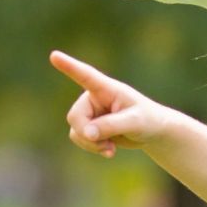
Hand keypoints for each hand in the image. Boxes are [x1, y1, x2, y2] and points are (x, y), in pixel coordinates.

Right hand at [49, 50, 178, 156]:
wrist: (152, 132)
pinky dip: (92, 147)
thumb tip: (87, 133)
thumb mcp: (134, 122)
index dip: (69, 66)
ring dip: (91, 143)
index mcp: (107, 88)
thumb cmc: (148, 120)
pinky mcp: (89, 125)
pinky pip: (79, 138)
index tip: (54, 55)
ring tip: (110, 148)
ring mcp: (90, 112)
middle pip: (75, 116)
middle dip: (87, 134)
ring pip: (75, 129)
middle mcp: (94, 97)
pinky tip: (109, 151)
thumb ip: (110, 126)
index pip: (85, 76)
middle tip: (106, 144)